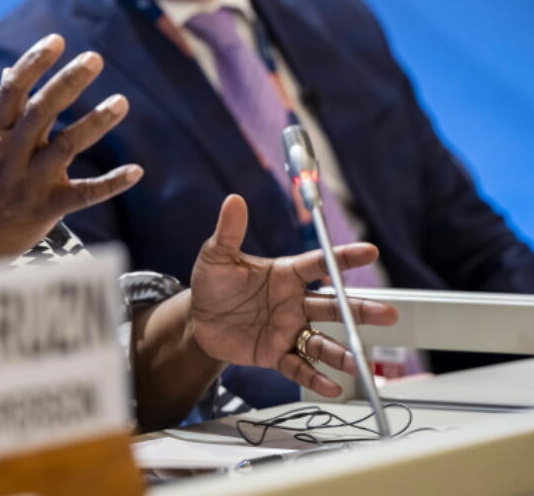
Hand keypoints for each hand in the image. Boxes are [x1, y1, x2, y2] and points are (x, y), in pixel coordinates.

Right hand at [0, 34, 142, 260]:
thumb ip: (0, 112)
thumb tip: (7, 72)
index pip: (12, 89)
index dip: (34, 62)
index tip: (57, 39)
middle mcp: (11, 153)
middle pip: (41, 110)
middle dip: (68, 82)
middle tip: (94, 58)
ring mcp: (29, 181)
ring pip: (66, 146)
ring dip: (95, 122)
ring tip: (121, 101)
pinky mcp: (46, 208)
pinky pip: (83, 195)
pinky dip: (111, 183)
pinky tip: (137, 171)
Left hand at [189, 195, 398, 396]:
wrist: (198, 319)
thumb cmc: (213, 283)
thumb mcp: (217, 256)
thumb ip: (229, 231)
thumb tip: (233, 200)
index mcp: (285, 275)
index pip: (319, 264)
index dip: (344, 258)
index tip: (370, 251)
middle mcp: (294, 303)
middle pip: (334, 306)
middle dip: (361, 310)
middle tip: (389, 314)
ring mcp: (288, 330)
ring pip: (323, 341)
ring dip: (343, 351)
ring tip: (360, 361)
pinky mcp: (276, 354)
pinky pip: (299, 366)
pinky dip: (316, 377)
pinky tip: (332, 386)